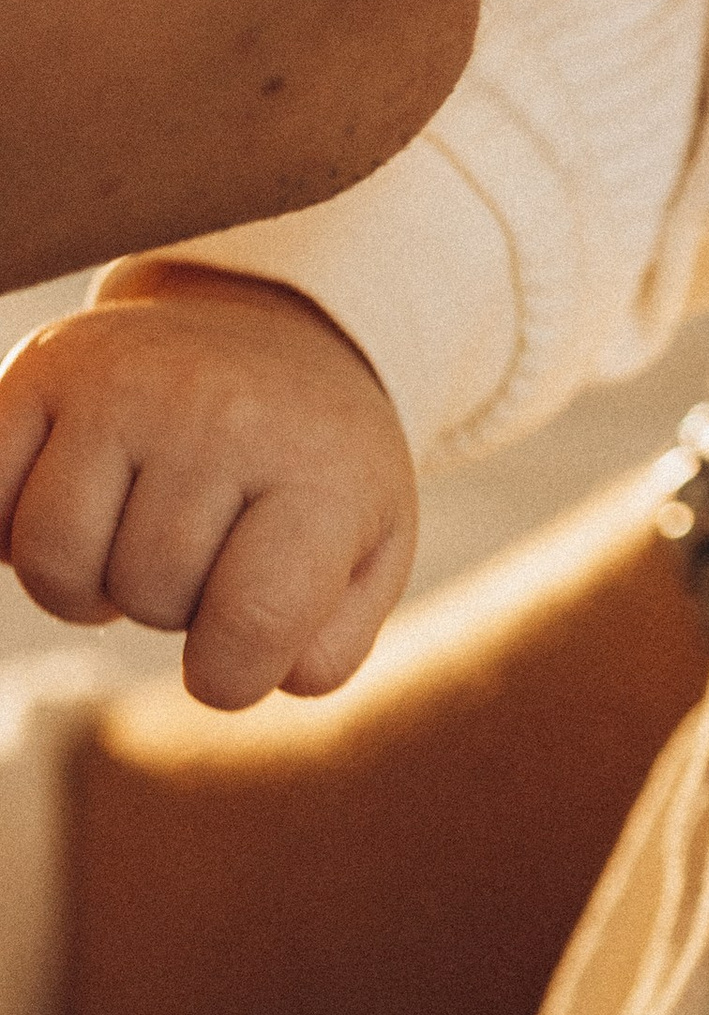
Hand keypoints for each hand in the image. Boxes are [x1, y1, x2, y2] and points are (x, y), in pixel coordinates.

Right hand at [0, 261, 415, 707]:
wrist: (270, 338)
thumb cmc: (311, 472)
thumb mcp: (366, 553)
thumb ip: (324, 646)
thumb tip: (235, 676)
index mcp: (320, 468)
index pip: (253, 623)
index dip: (228, 674)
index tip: (230, 656)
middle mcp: (221, 411)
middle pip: (147, 594)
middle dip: (165, 607)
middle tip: (197, 553)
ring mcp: (124, 381)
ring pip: (54, 559)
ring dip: (84, 582)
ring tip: (132, 538)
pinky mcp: (43, 366)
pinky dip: (12, 533)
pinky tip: (77, 504)